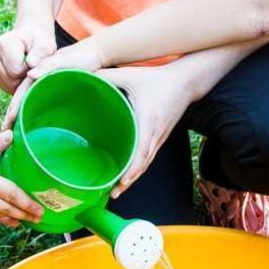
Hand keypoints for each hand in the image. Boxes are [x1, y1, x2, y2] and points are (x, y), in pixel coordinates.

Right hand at [0, 19, 55, 93]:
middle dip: (24, 78)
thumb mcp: (45, 43)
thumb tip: (31, 64)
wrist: (28, 38)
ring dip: (19, 82)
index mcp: (3, 43)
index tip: (34, 62)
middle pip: (10, 81)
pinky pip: (4, 86)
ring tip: (26, 68)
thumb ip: (41, 53)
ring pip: (7, 86)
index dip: (29, 71)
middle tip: (32, 66)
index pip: (16, 71)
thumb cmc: (39, 41)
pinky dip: (14, 83)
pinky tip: (19, 72)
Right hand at [1, 40, 113, 128]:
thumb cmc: (82, 57)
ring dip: (19, 117)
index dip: (13, 108)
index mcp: (37, 72)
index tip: (6, 124)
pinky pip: (39, 103)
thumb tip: (30, 74)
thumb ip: (49, 65)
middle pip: (22, 99)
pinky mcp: (51, 89)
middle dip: (12, 116)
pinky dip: (31, 113)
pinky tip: (30, 125)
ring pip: (29, 102)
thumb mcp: (66, 60)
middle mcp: (38, 79)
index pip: (21, 92)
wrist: (94, 55)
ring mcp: (44, 84)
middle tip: (5, 136)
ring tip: (14, 136)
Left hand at [99, 64, 192, 199]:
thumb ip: (106, 77)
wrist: (185, 82)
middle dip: (128, 181)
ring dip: (132, 179)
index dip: (132, 169)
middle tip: (112, 194)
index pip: (141, 151)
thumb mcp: (130, 75)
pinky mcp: (159, 138)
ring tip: (116, 191)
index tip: (121, 181)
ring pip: (145, 164)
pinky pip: (148, 158)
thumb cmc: (157, 79)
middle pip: (142, 165)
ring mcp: (158, 138)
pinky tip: (127, 176)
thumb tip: (84, 79)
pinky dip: (138, 169)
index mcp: (147, 121)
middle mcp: (154, 135)